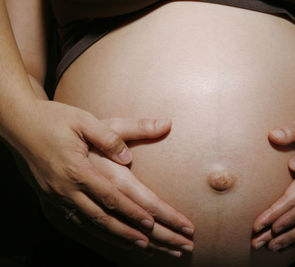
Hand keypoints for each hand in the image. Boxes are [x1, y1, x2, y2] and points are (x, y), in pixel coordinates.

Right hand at [13, 100, 193, 252]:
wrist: (19, 125)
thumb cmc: (54, 119)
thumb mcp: (84, 119)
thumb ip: (109, 136)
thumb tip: (129, 156)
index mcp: (78, 168)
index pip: (111, 196)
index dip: (132, 211)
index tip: (152, 223)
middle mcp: (67, 189)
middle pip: (104, 218)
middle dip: (132, 232)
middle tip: (156, 244)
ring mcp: (58, 197)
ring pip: (92, 225)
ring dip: (118, 237)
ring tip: (142, 247)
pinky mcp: (52, 199)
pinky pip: (78, 222)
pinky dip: (98, 234)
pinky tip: (112, 238)